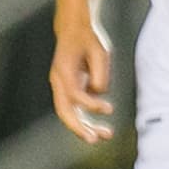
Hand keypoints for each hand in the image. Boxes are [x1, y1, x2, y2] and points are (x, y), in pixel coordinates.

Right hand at [50, 21, 113, 143]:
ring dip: (84, 128)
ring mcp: (62, 87)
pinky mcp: (69, 90)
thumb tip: (100, 92)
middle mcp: (59, 81)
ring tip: (104, 137)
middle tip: (94, 139)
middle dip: (78, 127)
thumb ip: (100, 73)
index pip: (74, 94)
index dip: (90, 104)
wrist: (74, 29)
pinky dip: (86, 121)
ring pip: (69, 114)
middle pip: (64, 111)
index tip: (108, 108)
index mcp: (64, 71)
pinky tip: (101, 129)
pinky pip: (75, 111)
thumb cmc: (88, 39)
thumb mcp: (99, 52)